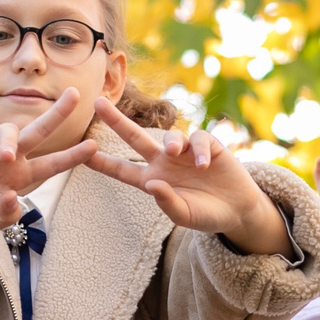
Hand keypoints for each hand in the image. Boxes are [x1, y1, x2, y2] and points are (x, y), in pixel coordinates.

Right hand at [0, 89, 99, 233]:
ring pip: (7, 130)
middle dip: (57, 113)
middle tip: (75, 95)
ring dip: (9, 142)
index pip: (52, 164)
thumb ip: (6, 215)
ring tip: (7, 158)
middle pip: (38, 130)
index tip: (94, 147)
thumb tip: (14, 196)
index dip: (72, 156)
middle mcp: (10, 156)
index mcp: (22, 175)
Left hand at [85, 98, 291, 253]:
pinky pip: (199, 139)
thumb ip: (167, 203)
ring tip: (174, 152)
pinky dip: (200, 150)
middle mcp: (164, 162)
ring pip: (170, 135)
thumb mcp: (185, 216)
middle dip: (116, 121)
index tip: (80, 154)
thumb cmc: (207, 215)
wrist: (238, 209)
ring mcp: (185, 152)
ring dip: (171, 141)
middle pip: (135, 137)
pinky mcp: (208, 144)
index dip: (103, 163)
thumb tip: (152, 183)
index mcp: (153, 180)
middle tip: (97, 103)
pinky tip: (205, 165)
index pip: (123, 170)